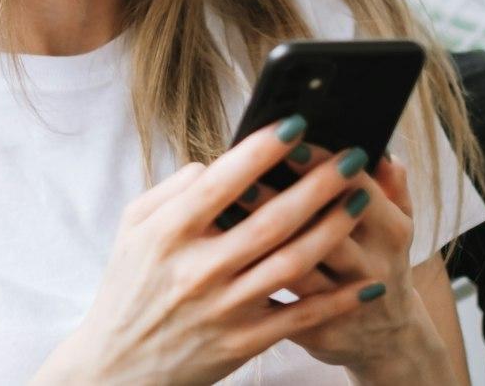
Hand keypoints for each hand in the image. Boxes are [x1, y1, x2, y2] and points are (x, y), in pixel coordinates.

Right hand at [31, 117, 385, 385]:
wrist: (118, 367)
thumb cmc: (128, 288)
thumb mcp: (132, 229)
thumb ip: (171, 191)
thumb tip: (212, 165)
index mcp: (170, 233)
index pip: (223, 181)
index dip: (262, 150)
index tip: (297, 124)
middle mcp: (199, 269)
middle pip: (271, 219)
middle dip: (318, 184)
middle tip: (351, 156)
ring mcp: (224, 308)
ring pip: (292, 264)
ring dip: (334, 230)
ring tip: (362, 200)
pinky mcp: (242, 343)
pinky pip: (299, 318)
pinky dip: (337, 301)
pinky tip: (366, 282)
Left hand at [232, 148, 453, 381]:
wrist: (386, 336)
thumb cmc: (379, 258)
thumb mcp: (397, 220)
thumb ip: (389, 181)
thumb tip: (376, 146)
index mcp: (390, 230)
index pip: (357, 187)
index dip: (323, 164)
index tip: (289, 140)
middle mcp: (372, 265)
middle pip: (323, 229)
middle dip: (279, 200)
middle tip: (240, 176)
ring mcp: (347, 303)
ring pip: (299, 269)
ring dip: (259, 243)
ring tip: (222, 213)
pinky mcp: (322, 333)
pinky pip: (284, 308)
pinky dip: (253, 285)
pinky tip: (224, 260)